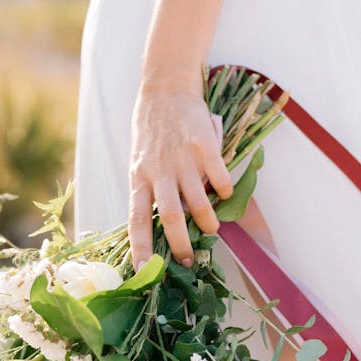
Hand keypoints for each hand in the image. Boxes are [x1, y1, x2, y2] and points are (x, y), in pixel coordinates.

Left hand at [128, 83, 232, 269]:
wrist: (165, 89)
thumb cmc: (152, 132)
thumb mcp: (141, 162)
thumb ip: (152, 190)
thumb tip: (168, 226)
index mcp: (138, 177)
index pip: (137, 219)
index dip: (140, 247)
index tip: (144, 271)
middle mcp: (158, 170)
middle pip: (170, 217)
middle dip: (182, 245)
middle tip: (190, 260)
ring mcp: (181, 158)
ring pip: (198, 201)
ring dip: (207, 222)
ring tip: (212, 229)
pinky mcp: (203, 144)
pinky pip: (219, 176)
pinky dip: (224, 191)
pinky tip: (224, 194)